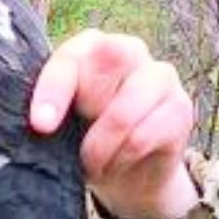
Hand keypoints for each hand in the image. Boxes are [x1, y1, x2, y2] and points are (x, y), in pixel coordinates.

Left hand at [31, 28, 198, 218]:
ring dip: (100, 149)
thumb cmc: (86, 137)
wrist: (129, 173)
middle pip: (110, 60)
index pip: (72, 56)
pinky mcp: (180, 107)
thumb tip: (37, 123)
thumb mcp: (63, 121)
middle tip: (78, 143)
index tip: (40, 125)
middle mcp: (131, 50)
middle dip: (88, 110)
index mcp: (92, 45)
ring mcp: (161, 76)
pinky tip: (115, 166)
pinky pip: (142, 137)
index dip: (54, 89)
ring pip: (124, 111)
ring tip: (92, 165)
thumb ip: (52, 109)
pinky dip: (121, 160)